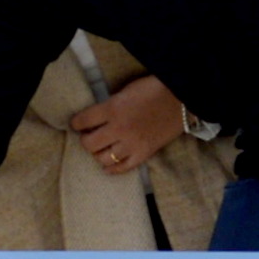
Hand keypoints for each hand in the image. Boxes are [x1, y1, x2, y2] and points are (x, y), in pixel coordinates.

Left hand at [66, 75, 184, 175]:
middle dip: (85, 140)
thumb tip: (96, 117)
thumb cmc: (153, 89)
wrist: (182, 98)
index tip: (77, 124)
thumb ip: (109, 105)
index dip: (76, 123)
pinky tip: (108, 165)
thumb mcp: (125, 91)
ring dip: (98, 154)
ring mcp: (132, 144)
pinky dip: (112, 169)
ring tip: (101, 148)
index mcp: (112, 109)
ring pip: (103, 158)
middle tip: (89, 136)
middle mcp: (119, 129)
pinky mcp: (144, 154)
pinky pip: (122, 168)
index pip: (82, 121)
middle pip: (89, 144)